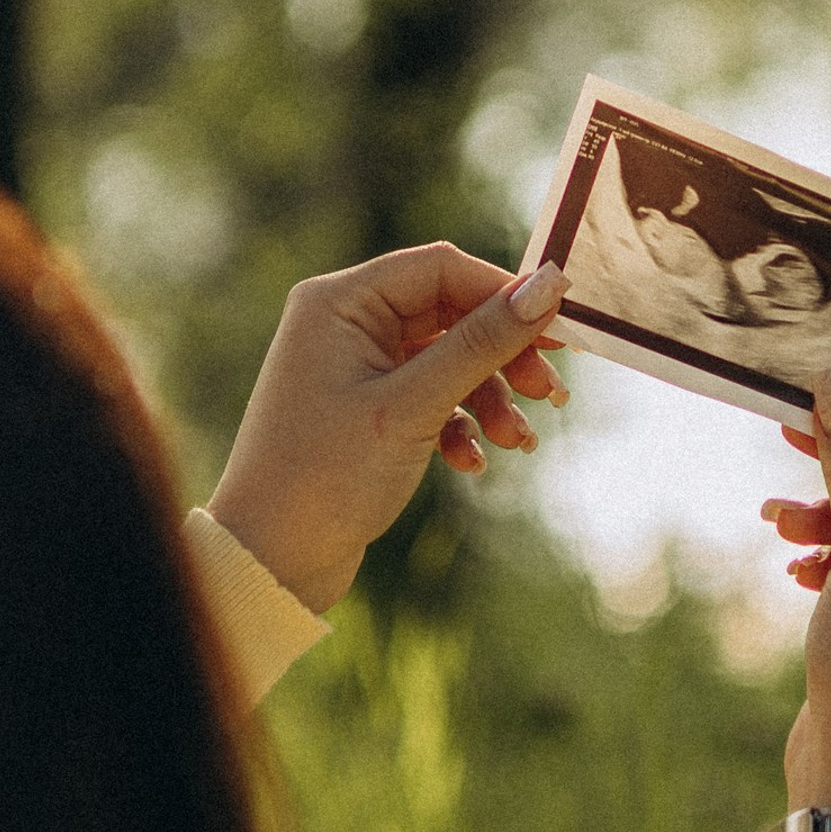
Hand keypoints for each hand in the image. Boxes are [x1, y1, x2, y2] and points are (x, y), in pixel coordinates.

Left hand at [207, 247, 569, 612]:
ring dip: (490, 398)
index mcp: (337, 303)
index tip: (561, 331)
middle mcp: (342, 325)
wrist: (269, 561)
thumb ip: (482, 345)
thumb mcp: (412, 407)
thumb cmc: (325, 478)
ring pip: (446, 362)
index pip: (441, 270)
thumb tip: (549, 286)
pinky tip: (471, 463)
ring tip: (518, 441)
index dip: (503, 294)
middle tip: (552, 393)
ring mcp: (353, 369)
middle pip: (450, 315)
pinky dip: (459, 426)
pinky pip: (430, 400)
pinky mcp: (366, 412)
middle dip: (504, 356)